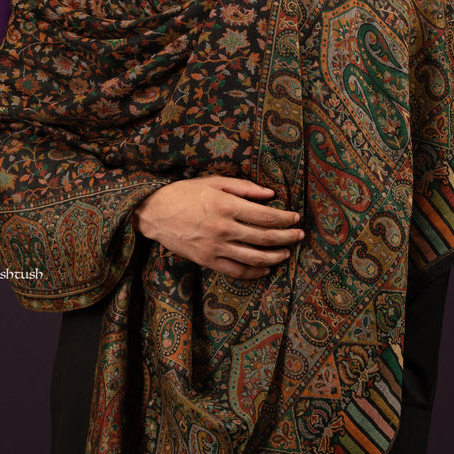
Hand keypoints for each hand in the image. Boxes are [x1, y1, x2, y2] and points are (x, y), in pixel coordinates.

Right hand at [132, 175, 302, 278]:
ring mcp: (215, 247)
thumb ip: (243, 187)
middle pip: (265, 238)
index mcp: (226, 205)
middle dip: (287, 237)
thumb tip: (270, 194)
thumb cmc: (184, 193)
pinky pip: (236, 271)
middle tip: (299, 235)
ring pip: (255, 258)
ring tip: (286, 253)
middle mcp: (224, 228)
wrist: (154, 212)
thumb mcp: (213, 182)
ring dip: (275, 257)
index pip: (266, 216)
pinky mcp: (207, 261)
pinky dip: (254, 272)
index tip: (295, 217)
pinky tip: (264, 269)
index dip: (285, 218)